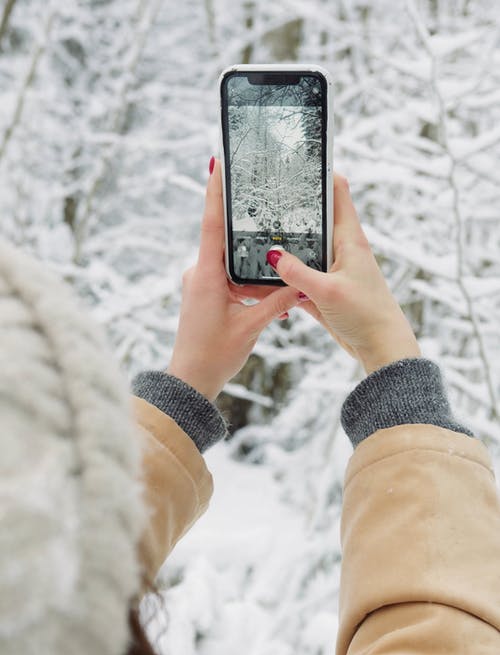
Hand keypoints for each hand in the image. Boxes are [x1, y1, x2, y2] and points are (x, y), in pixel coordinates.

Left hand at [167, 158, 304, 400]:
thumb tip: (300, 285)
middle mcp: (199, 273)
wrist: (191, 381)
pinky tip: (271, 297)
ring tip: (280, 274)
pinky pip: (230, 280)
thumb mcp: (251, 327)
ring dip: (255, 270)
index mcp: (206, 275)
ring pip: (232, 264)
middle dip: (249, 230)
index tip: (217, 162)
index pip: (212, 224)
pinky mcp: (204, 295)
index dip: (216, 192)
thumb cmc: (213, 355)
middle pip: (227, 241)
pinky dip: (249, 285)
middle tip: (265, 202)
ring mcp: (201, 284)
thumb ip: (277, 303)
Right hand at [266, 175, 420, 374]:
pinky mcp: (323, 289)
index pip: (337, 191)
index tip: (298, 158)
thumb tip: (271, 255)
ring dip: (284, 244)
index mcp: (349, 238)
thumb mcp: (327, 291)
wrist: (379, 347)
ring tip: (255, 230)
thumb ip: (297, 272)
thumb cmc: (365, 314)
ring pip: (302, 248)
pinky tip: (262, 272)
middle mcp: (341, 248)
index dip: (320, 171)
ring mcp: (331, 269)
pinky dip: (283, 274)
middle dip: (291, 207)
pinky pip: (298, 275)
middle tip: (264, 193)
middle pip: (313, 218)